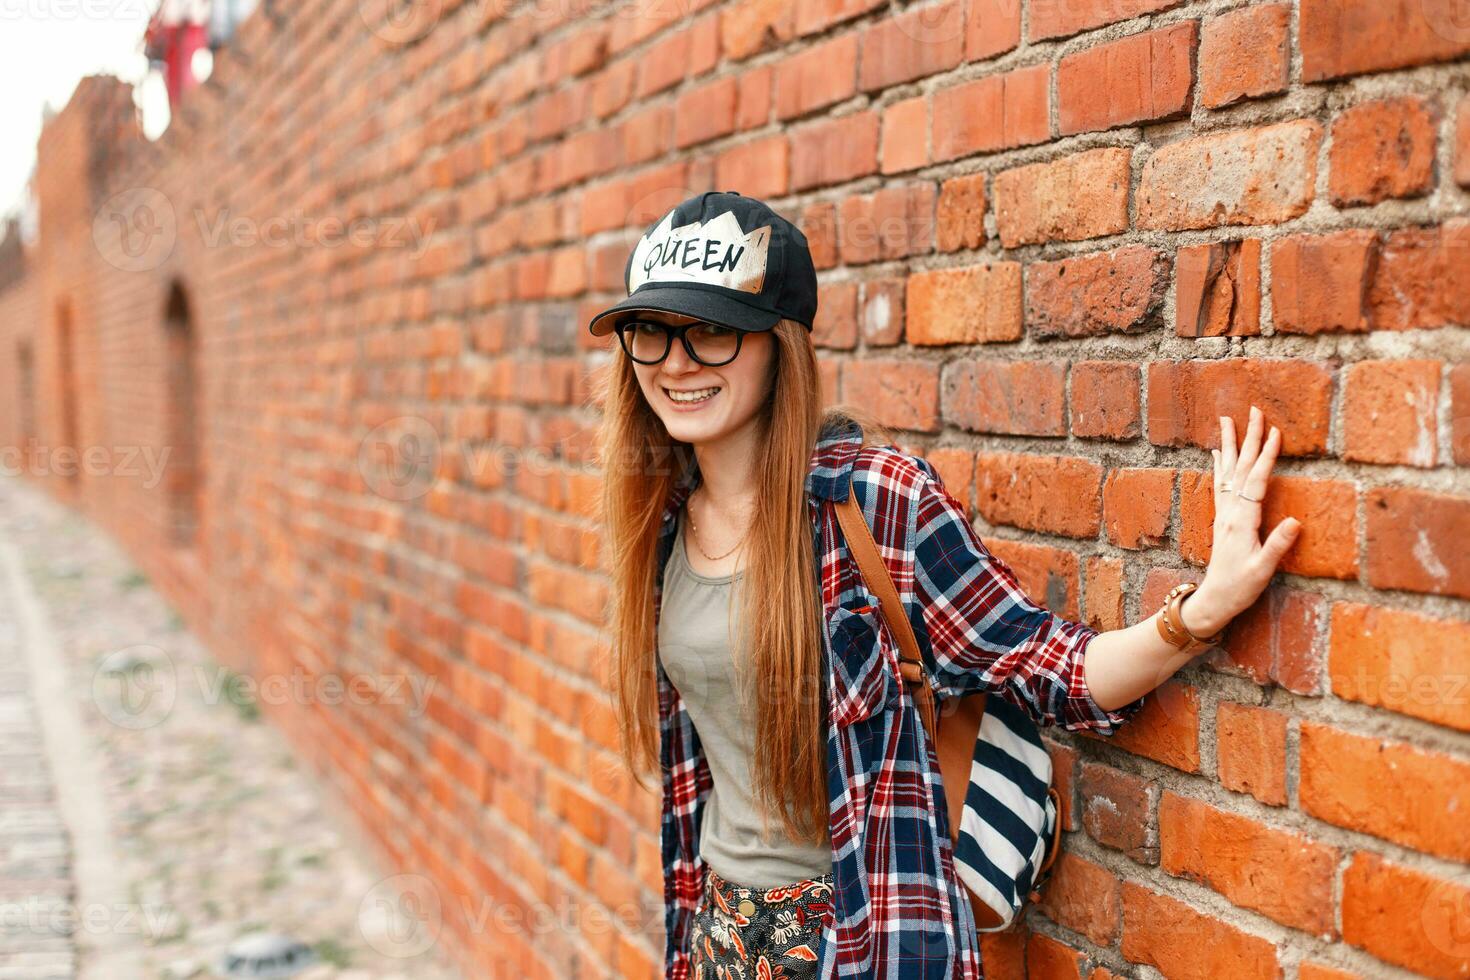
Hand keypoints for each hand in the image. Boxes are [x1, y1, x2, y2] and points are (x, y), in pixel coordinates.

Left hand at [1182, 405, 1301, 636]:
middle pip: (1240, 468)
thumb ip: (1277, 546)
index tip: (1275, 432)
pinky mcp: (1221, 519)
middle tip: (1253, 410)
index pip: (1256, 481)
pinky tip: (1216, 453)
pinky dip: (1219, 466)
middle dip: (1248, 438)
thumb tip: (1295, 522)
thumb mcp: (1262, 571)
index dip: (1266, 456)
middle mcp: (1229, 513)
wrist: (1215, 600)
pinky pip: (1219, 485)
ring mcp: (1223, 514)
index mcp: (1242, 521)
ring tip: (1227, 420)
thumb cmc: (1240, 588)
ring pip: (1227, 472)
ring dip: (1229, 445)